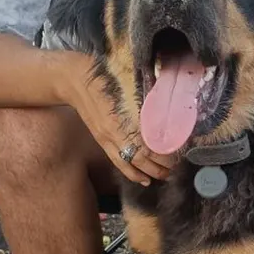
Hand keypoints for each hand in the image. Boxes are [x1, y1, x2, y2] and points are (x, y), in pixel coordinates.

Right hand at [65, 53, 175, 184]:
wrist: (75, 80)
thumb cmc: (104, 74)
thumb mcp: (129, 79)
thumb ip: (148, 91)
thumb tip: (169, 98)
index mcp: (122, 116)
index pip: (146, 143)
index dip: (163, 152)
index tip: (179, 153)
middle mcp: (114, 132)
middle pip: (140, 157)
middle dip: (160, 166)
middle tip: (176, 168)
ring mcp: (106, 138)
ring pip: (129, 163)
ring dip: (148, 172)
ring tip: (164, 176)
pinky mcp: (101, 140)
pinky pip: (117, 161)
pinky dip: (131, 173)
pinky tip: (143, 180)